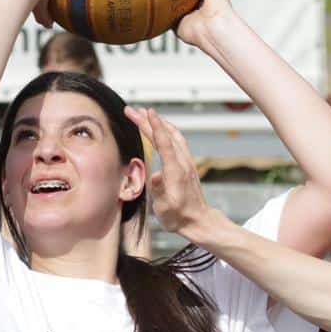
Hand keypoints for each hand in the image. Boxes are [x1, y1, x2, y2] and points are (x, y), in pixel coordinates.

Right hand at [124, 106, 212, 237]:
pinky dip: (168, 130)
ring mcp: (186, 162)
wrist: (198, 221)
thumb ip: (159, 190)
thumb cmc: (179, 217)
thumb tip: (155, 174)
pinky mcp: (187, 165)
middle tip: (132, 110)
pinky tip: (163, 130)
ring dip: (159, 123)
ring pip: (173, 135)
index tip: (146, 112)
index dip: (154, 126)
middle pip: (165, 135)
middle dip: (148, 121)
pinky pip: (178, 141)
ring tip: (146, 114)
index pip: (164, 142)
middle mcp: (182, 162)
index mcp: (175, 170)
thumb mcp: (165, 208)